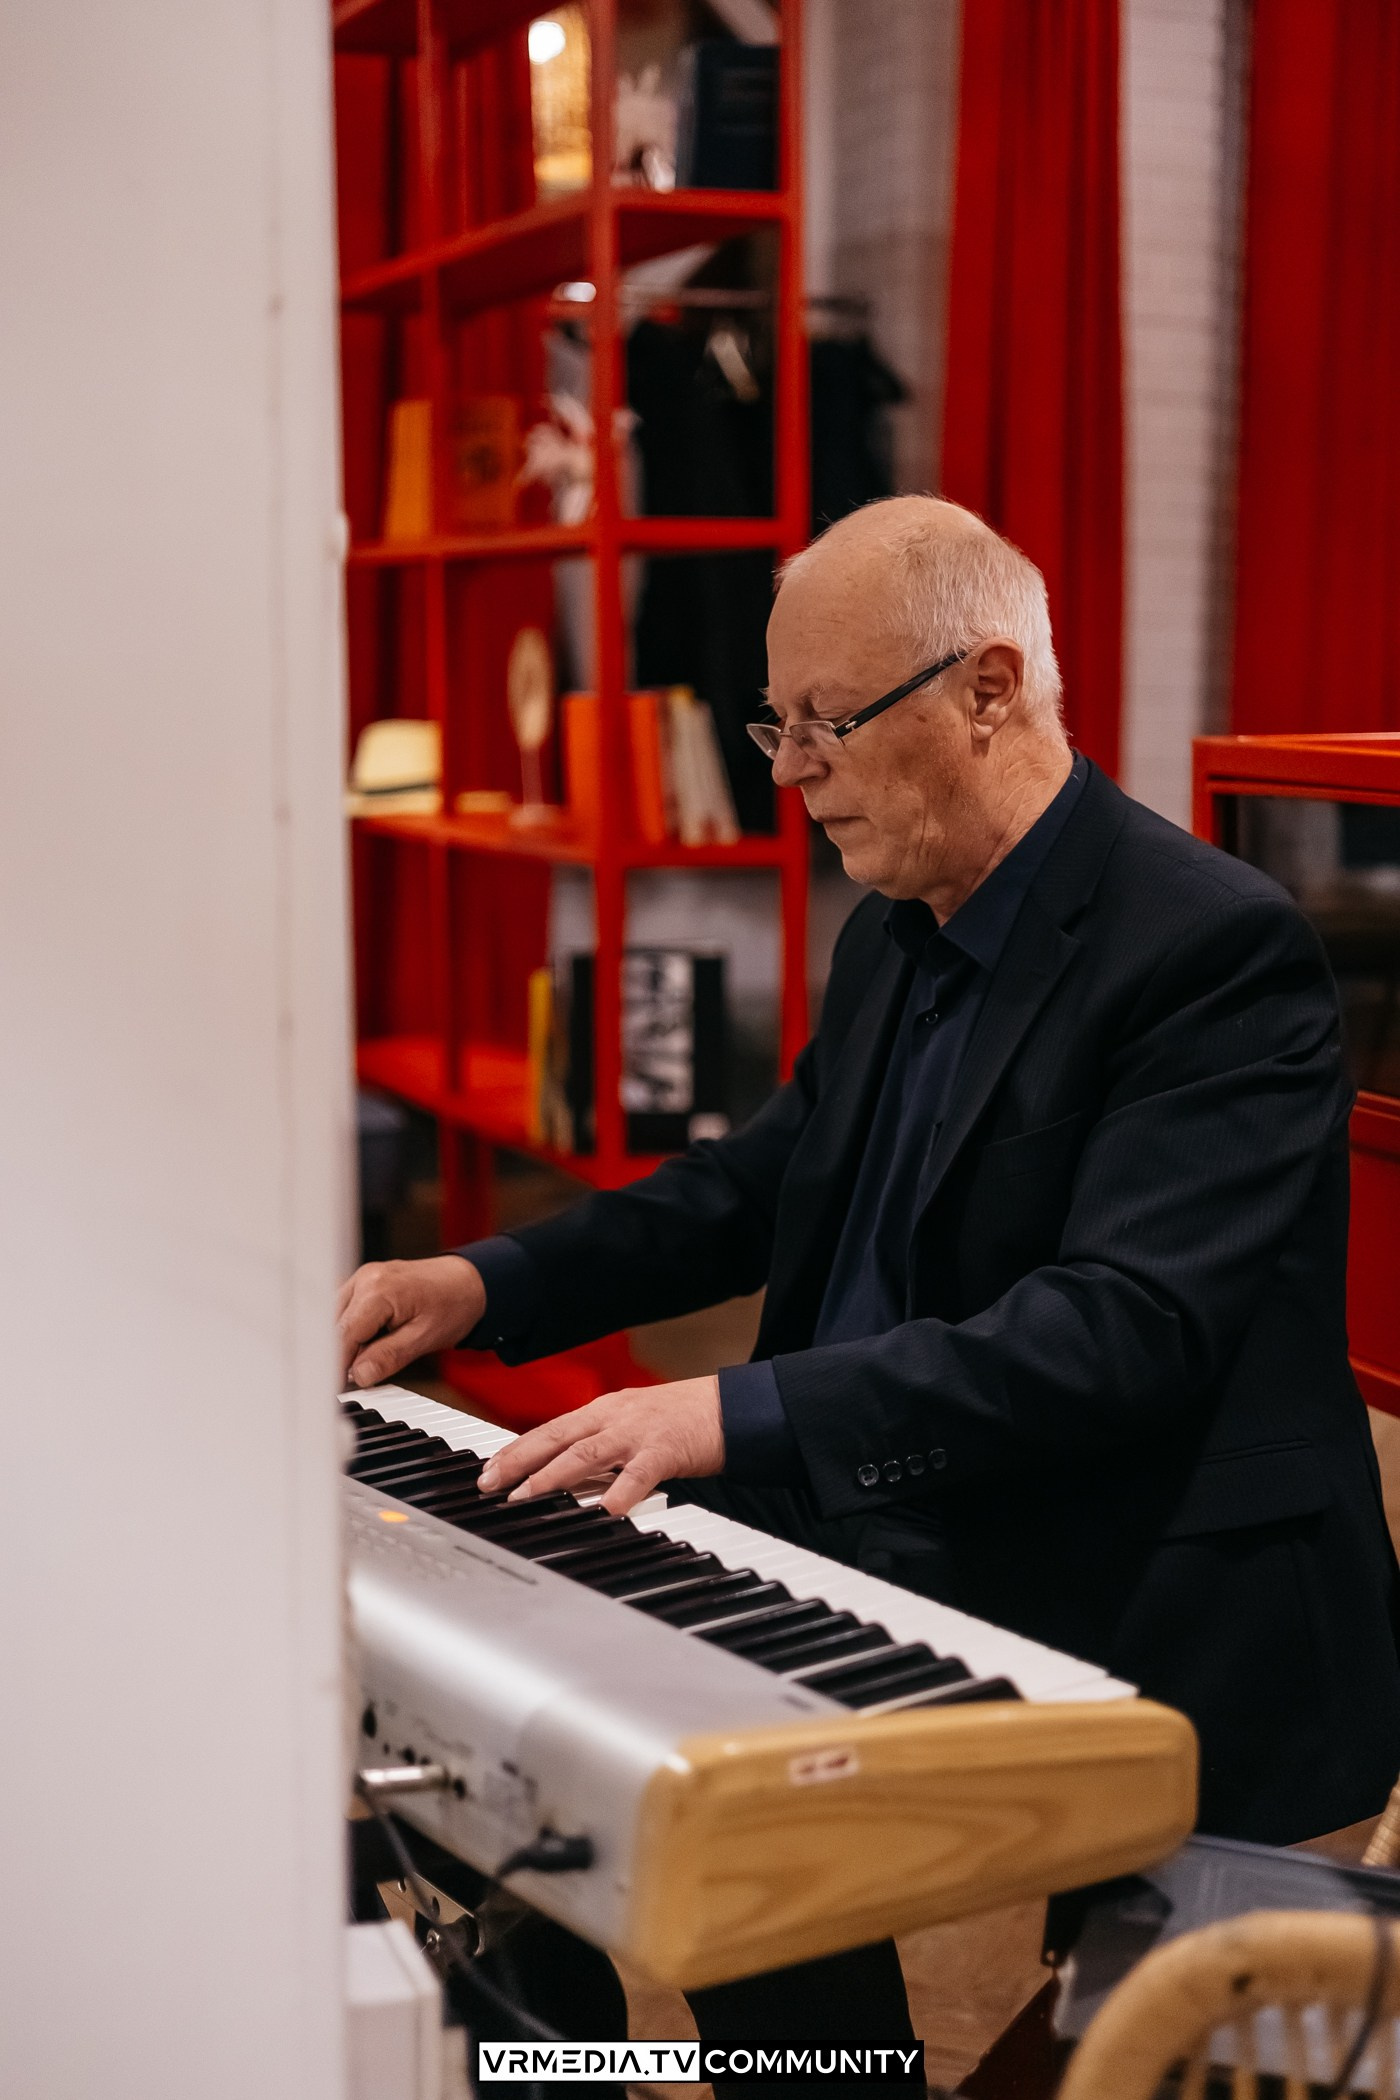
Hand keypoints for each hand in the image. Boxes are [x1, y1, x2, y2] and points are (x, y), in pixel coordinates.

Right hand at [337, 1255, 485, 1388]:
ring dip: (344, 1342)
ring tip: (370, 1357)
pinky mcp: (364, 1283)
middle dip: (340, 1355)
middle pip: (335, 1326)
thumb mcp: (425, 1338)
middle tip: (353, 1379)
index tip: (334, 1389)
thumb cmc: (454, 1305)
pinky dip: (350, 1330)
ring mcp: (362, 1277)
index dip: (337, 1364)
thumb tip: (358, 1375)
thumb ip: (389, 1356)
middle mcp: (365, 1278)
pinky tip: (367, 1342)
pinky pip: (345, 1310)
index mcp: (378, 1290)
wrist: (469, 1283)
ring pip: (335, 1319)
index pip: (343, 1334)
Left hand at [478, 1376, 724, 1515]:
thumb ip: (601, 1447)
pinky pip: (639, 1474)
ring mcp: (638, 1432)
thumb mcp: (633, 1426)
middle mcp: (615, 1417)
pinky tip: (605, 1510)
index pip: (550, 1429)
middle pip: (556, 1436)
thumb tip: (567, 1476)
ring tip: (526, 1495)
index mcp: (604, 1411)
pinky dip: (620, 1492)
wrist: (731, 1407)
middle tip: (489, 1483)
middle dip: (518, 1460)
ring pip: (586, 1452)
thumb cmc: (683, 1420)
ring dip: (552, 1475)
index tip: (488, 1470)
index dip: (517, 1449)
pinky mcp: (666, 1450)